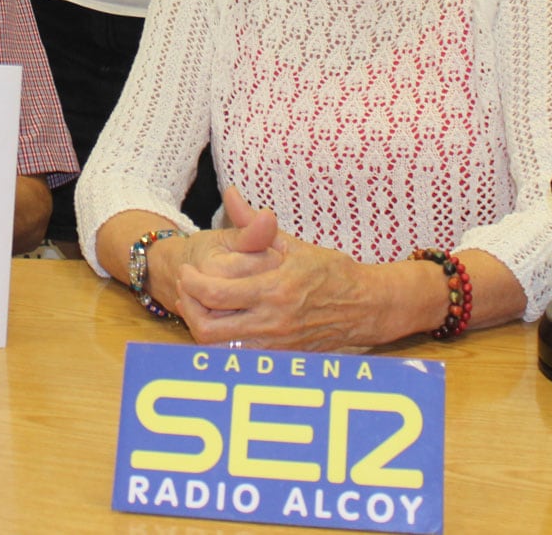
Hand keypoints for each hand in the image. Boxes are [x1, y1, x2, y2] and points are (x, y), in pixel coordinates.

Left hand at [171, 189, 381, 351]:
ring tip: (200, 306)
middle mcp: (272, 322)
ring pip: (219, 348)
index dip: (191, 284)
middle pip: (209, 327)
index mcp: (274, 289)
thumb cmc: (331, 272)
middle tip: (187, 291)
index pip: (215, 294)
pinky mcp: (280, 357)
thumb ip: (255, 224)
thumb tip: (230, 194)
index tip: (186, 272)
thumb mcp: (292, 244)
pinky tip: (222, 323)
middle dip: (189, 308)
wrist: (365, 307)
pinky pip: (238, 357)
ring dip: (202, 327)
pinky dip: (222, 343)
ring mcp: (276, 344)